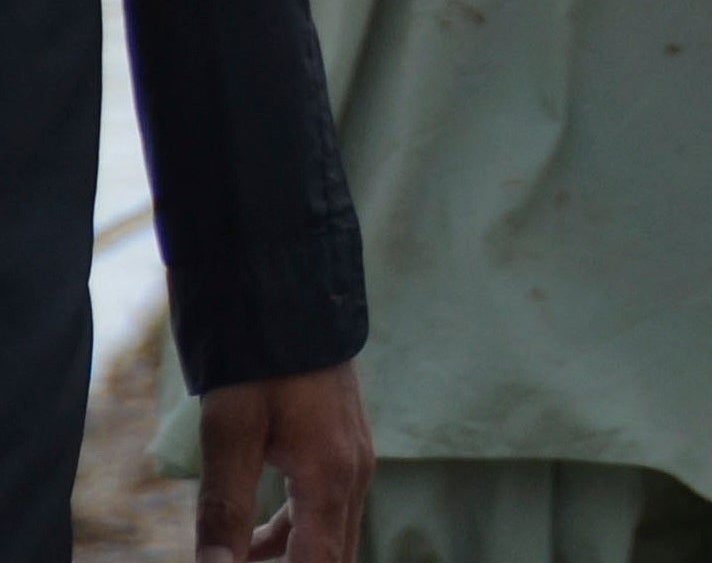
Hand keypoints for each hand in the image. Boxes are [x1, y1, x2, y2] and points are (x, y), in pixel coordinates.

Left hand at [196, 363, 370, 562]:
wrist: (294, 305)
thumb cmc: (259, 365)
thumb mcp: (230, 434)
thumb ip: (224, 509)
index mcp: (329, 477)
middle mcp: (353, 476)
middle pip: (335, 559)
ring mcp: (355, 464)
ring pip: (330, 539)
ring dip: (289, 561)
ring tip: (234, 562)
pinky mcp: (345, 454)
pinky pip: (325, 514)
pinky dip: (292, 538)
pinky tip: (251, 541)